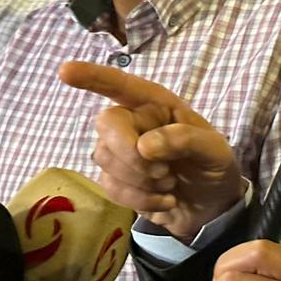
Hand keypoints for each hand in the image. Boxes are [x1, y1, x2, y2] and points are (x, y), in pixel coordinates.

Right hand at [60, 61, 245, 242]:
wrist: (210, 208)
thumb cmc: (212, 167)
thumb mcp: (215, 151)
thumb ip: (187, 140)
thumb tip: (145, 146)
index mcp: (157, 104)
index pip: (122, 85)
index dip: (93, 77)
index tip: (66, 72)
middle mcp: (133, 121)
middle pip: (106, 123)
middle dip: (129, 152)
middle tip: (163, 173)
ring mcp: (119, 151)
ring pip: (105, 158)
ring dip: (142, 180)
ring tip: (170, 183)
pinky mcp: (115, 180)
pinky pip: (111, 186)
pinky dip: (141, 199)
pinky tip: (166, 201)